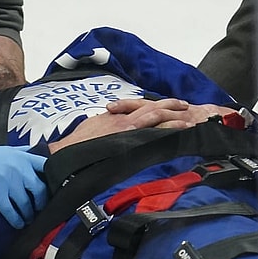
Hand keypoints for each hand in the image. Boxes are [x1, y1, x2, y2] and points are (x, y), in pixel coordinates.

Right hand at [0, 143, 46, 228]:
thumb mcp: (8, 149)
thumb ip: (24, 151)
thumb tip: (39, 150)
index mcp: (23, 157)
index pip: (46, 167)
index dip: (53, 180)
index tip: (53, 191)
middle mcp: (18, 168)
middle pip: (39, 189)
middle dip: (41, 203)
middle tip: (40, 209)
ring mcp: (7, 180)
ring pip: (25, 203)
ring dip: (29, 214)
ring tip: (29, 219)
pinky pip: (10, 210)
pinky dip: (16, 220)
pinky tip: (18, 224)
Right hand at [48, 98, 235, 152]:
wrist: (68, 153)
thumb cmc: (77, 143)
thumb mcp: (93, 126)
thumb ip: (106, 123)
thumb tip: (111, 122)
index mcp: (117, 116)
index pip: (142, 106)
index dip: (158, 105)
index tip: (170, 105)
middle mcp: (124, 119)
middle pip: (153, 108)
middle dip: (171, 106)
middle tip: (186, 107)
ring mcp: (127, 130)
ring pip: (155, 118)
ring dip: (173, 119)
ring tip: (189, 121)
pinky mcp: (127, 140)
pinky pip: (150, 134)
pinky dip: (165, 132)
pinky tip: (178, 134)